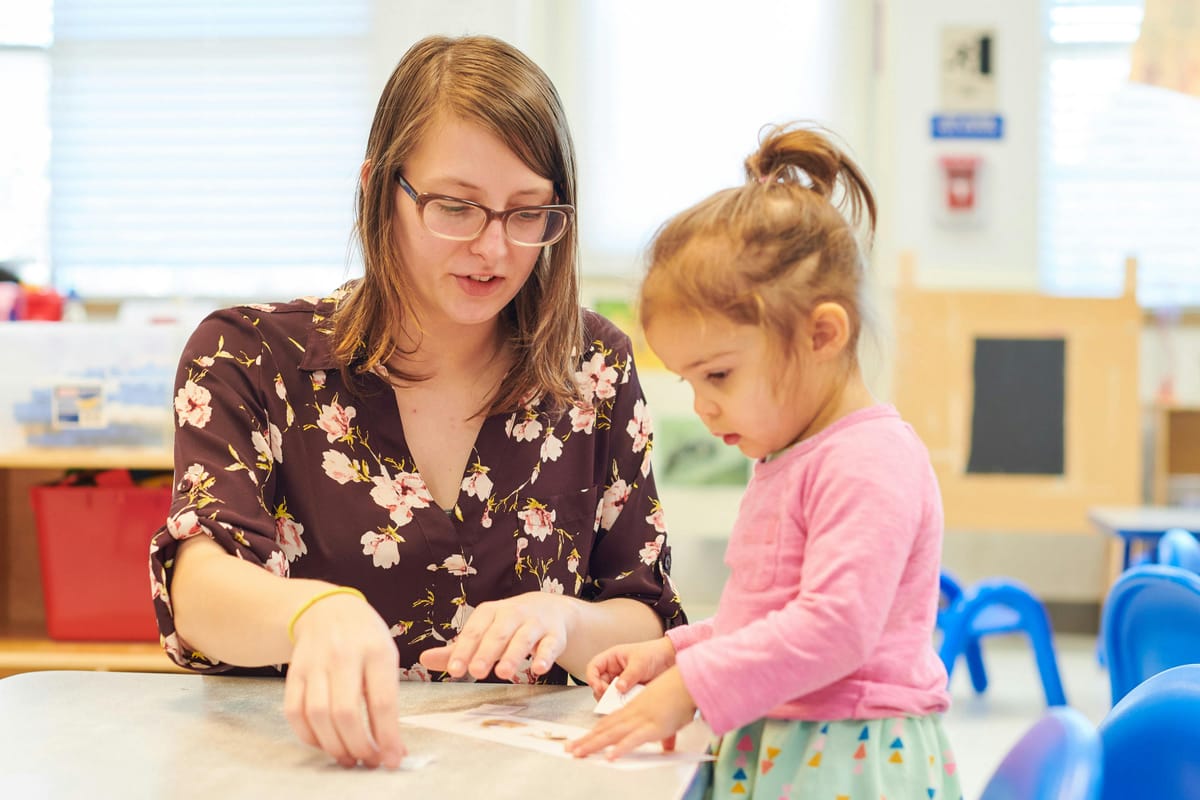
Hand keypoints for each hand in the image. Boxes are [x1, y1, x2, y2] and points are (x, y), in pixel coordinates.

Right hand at [283, 591, 405, 768]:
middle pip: (345, 712)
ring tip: (349, 757)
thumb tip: (393, 745)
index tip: (393, 759)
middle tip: (368, 761)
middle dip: (358, 746)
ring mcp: (314, 663)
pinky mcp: (293, 673)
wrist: (327, 609)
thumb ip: (388, 697)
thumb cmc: (365, 637)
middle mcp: (343, 655)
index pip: (382, 701)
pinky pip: (294, 712)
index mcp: (376, 650)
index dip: (387, 736)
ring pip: (318, 715)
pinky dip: (308, 736)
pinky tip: (324, 743)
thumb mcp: (386, 655)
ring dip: (333, 746)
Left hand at [418, 591, 572, 680]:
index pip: (474, 631)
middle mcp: (513, 613)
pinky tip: (539, 670)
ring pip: (524, 638)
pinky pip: (550, 645)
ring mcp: (536, 623)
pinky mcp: (555, 634)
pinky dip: (545, 656)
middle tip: (476, 672)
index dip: (464, 650)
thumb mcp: (483, 633)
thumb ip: (457, 649)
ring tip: (504, 673)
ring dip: (514, 655)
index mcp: (490, 612)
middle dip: (487, 652)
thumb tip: (423, 659)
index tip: (455, 670)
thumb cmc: (508, 626)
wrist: (552, 610)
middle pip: (498, 633)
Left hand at [566, 666, 696, 759]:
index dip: (592, 732)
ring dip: (594, 744)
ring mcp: (640, 719)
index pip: (608, 723)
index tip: (580, 741)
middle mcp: (632, 714)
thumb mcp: (668, 717)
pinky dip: (621, 748)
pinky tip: (610, 756)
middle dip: (586, 741)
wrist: (687, 681)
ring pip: (611, 734)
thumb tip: (667, 748)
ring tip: (579, 753)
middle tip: (569, 750)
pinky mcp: (652, 726)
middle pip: (604, 729)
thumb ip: (665, 735)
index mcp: (633, 709)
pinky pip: (633, 739)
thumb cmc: (679, 695)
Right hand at [585, 636, 675, 698]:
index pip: (594, 667)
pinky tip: (629, 703)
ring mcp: (621, 682)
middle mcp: (614, 671)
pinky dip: (622, 703)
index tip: (597, 687)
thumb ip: (629, 676)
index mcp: (612, 658)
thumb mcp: (640, 663)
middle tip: (611, 697)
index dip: (592, 677)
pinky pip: (620, 700)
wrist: (670, 660)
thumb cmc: (654, 653)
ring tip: (622, 700)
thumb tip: (619, 688)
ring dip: (613, 700)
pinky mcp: (629, 692)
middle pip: (598, 684)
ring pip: (608, 695)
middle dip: (602, 692)